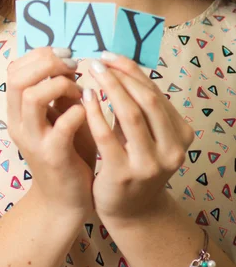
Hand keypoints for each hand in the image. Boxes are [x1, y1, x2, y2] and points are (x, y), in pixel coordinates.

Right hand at [6, 47, 94, 217]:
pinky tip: (87, 112)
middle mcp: (18, 123)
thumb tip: (69, 59)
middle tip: (73, 66)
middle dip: (47, 64)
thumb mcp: (57, 115)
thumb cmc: (66, 151)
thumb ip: (58, 90)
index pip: (14, 69)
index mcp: (16, 110)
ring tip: (79, 91)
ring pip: (32, 97)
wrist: (65, 201)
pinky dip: (77, 112)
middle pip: (18, 78)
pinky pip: (61, 126)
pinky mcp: (53, 156)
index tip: (65, 55)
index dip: (39, 55)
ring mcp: (33, 140)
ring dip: (60, 85)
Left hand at [82, 52, 194, 221]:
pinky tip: (84, 98)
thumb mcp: (146, 134)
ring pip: (130, 115)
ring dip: (109, 88)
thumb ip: (139, 104)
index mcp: (181, 134)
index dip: (131, 70)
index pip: (155, 92)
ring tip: (90, 73)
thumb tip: (115, 62)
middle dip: (120, 76)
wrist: (131, 211)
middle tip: (97, 62)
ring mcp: (150, 164)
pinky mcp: (124, 174)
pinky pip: (107, 136)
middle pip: (147, 100)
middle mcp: (172, 150)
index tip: (108, 56)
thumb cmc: (135, 161)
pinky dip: (95, 112)